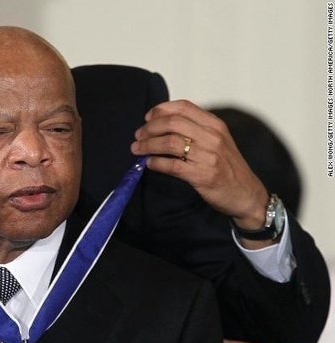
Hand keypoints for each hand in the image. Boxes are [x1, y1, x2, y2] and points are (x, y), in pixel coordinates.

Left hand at [131, 100, 269, 233]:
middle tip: (138, 136)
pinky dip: (156, 163)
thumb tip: (162, 123)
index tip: (147, 118)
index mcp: (215, 125)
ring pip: (169, 143)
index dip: (160, 110)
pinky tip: (149, 163)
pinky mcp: (202, 175)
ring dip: (148, 145)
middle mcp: (212, 137)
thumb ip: (196, 129)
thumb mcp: (217, 141)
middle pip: (172, 123)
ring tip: (137, 149)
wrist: (246, 194)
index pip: (183, 107)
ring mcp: (208, 156)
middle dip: (150, 128)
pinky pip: (172, 165)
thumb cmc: (227, 167)